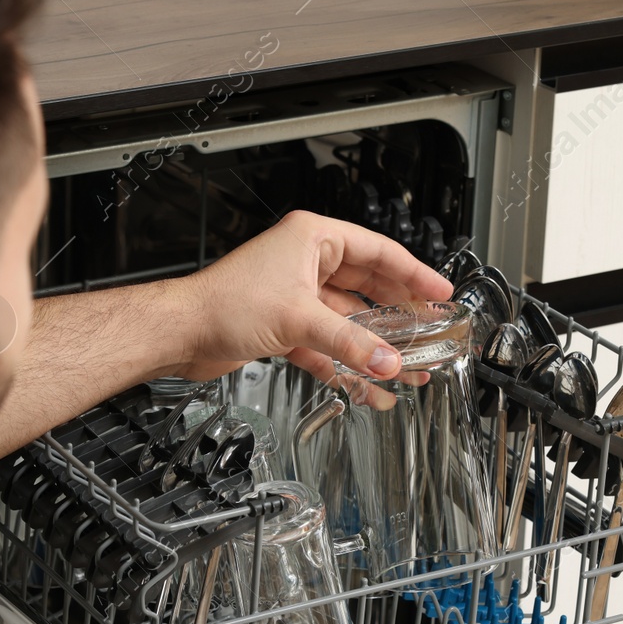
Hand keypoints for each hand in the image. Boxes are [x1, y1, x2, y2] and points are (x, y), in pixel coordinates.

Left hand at [175, 211, 455, 401]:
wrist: (182, 332)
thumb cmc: (224, 303)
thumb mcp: (299, 319)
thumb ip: (350, 343)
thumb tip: (387, 361)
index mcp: (313, 239)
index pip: (379, 252)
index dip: (414, 274)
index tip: (440, 292)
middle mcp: (306, 262)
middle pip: (368, 287)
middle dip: (399, 315)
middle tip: (430, 332)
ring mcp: (296, 295)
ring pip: (348, 321)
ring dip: (374, 346)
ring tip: (404, 367)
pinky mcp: (285, 325)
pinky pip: (327, 344)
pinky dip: (345, 363)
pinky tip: (365, 384)